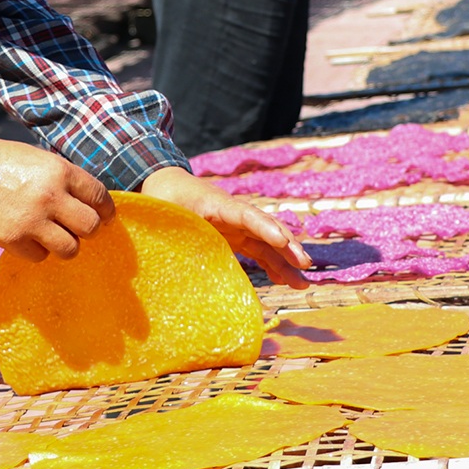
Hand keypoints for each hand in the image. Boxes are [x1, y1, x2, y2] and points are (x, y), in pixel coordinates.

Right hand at [0, 136, 114, 263]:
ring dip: (66, 244)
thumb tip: (93, 204)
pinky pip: (41, 257)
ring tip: (55, 235)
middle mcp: (50, 196)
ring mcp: (31, 220)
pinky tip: (29, 237)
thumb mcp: (42, 160)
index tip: (106, 216)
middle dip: (89, 229)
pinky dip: (38, 250)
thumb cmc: (6, 162)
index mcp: (60, 172)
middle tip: (79, 227)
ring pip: (70, 248)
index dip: (107, 210)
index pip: (99, 197)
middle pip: (91, 226)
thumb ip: (67, 180)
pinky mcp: (12, 239)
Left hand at [142, 166, 311, 288]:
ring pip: (267, 242)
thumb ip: (172, 231)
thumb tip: (170, 258)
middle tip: (304, 263)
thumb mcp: (165, 214)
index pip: (246, 215)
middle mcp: (234, 213)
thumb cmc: (164, 201)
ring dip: (285, 261)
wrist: (168, 185)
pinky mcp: (236, 235)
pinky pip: (259, 249)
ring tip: (302, 282)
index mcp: (216, 204)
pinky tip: (284, 279)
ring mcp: (237, 225)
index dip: (265, 227)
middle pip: (266, 227)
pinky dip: (272, 263)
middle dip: (287, 246)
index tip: (283, 241)